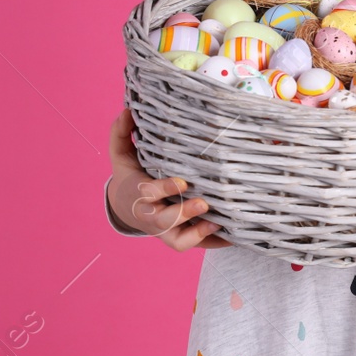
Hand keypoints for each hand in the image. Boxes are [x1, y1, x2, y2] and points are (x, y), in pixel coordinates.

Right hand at [107, 108, 229, 249]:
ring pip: (179, 241)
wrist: (128, 208)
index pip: (149, 194)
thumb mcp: (121, 155)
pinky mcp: (180, 236)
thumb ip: (121, 132)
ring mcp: (166, 230)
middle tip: (204, 203)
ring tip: (219, 222)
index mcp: (139, 195)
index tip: (182, 181)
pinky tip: (234, 235)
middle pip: (165, 221)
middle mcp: (151, 216)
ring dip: (199, 234)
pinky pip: (197, 245)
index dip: (165, 189)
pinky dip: (214, 242)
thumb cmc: (130, 176)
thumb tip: (127, 111)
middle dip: (184, 214)